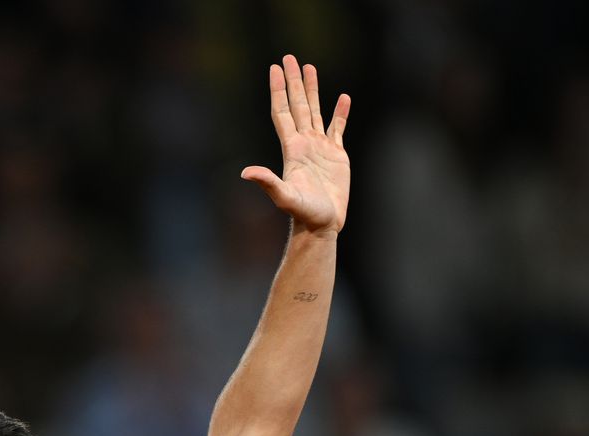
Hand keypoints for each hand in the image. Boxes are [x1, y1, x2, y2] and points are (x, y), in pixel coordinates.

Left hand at [241, 55, 350, 236]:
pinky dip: (340, 112)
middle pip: (297, 104)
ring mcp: (320, 148)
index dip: (278, 90)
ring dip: (312, 90)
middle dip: (293, 81)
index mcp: (292, 148)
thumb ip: (267, 182)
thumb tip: (245, 173)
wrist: (322, 224)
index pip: (282, 112)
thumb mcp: (284, 197)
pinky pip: (338, 128)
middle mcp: (304, 143)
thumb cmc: (304, 213)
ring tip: (309, 68)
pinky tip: (343, 97)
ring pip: (315, 111)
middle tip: (289, 57)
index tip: (275, 68)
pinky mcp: (337, 155)